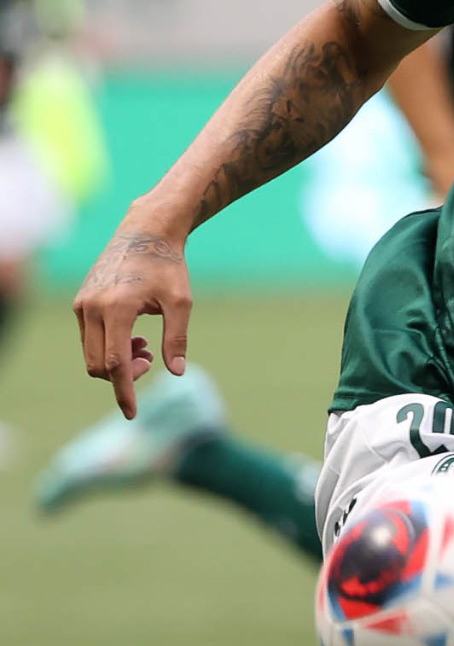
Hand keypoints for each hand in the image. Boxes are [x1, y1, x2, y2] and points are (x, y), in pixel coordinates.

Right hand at [73, 227, 191, 419]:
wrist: (146, 232)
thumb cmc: (168, 266)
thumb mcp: (181, 301)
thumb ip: (176, 338)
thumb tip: (176, 372)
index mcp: (117, 308)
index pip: (114, 364)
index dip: (124, 391)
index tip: (131, 413)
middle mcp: (92, 307)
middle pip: (97, 365)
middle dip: (123, 374)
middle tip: (151, 359)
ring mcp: (82, 304)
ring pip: (90, 354)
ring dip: (116, 360)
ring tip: (144, 345)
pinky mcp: (80, 301)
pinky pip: (88, 338)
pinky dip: (108, 346)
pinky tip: (132, 335)